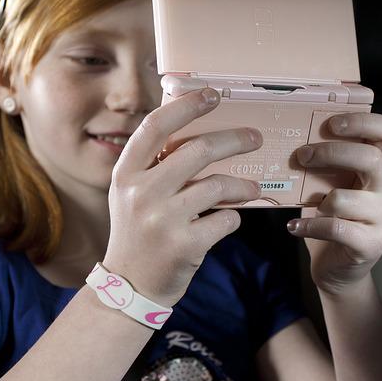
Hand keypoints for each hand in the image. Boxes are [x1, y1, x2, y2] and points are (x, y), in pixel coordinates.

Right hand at [103, 88, 262, 306]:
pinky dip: (234, 216)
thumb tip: (198, 132)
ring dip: (243, 184)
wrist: (130, 285)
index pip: (155, 127)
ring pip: (218, 185)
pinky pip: (226, 219)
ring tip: (253, 186)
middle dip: (234, 139)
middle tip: (255, 137)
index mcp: (126, 174)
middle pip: (197, 150)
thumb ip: (154, 166)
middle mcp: (141, 193)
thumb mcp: (131, 195)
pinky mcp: (184, 245)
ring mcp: (162, 220)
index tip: (213, 95)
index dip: (186, 106)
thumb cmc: (137, 232)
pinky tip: (229, 218)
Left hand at [287, 113, 381, 295]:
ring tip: (303, 205)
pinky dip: (310, 227)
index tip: (331, 122)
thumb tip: (291, 140)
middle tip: (301, 156)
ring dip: (318, 200)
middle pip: (370, 159)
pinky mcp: (371, 244)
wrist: (336, 267)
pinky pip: (336, 228)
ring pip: (345, 198)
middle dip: (331, 153)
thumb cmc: (330, 218)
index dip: (362, 121)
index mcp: (377, 168)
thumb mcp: (327, 185)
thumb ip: (322, 165)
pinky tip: (294, 227)